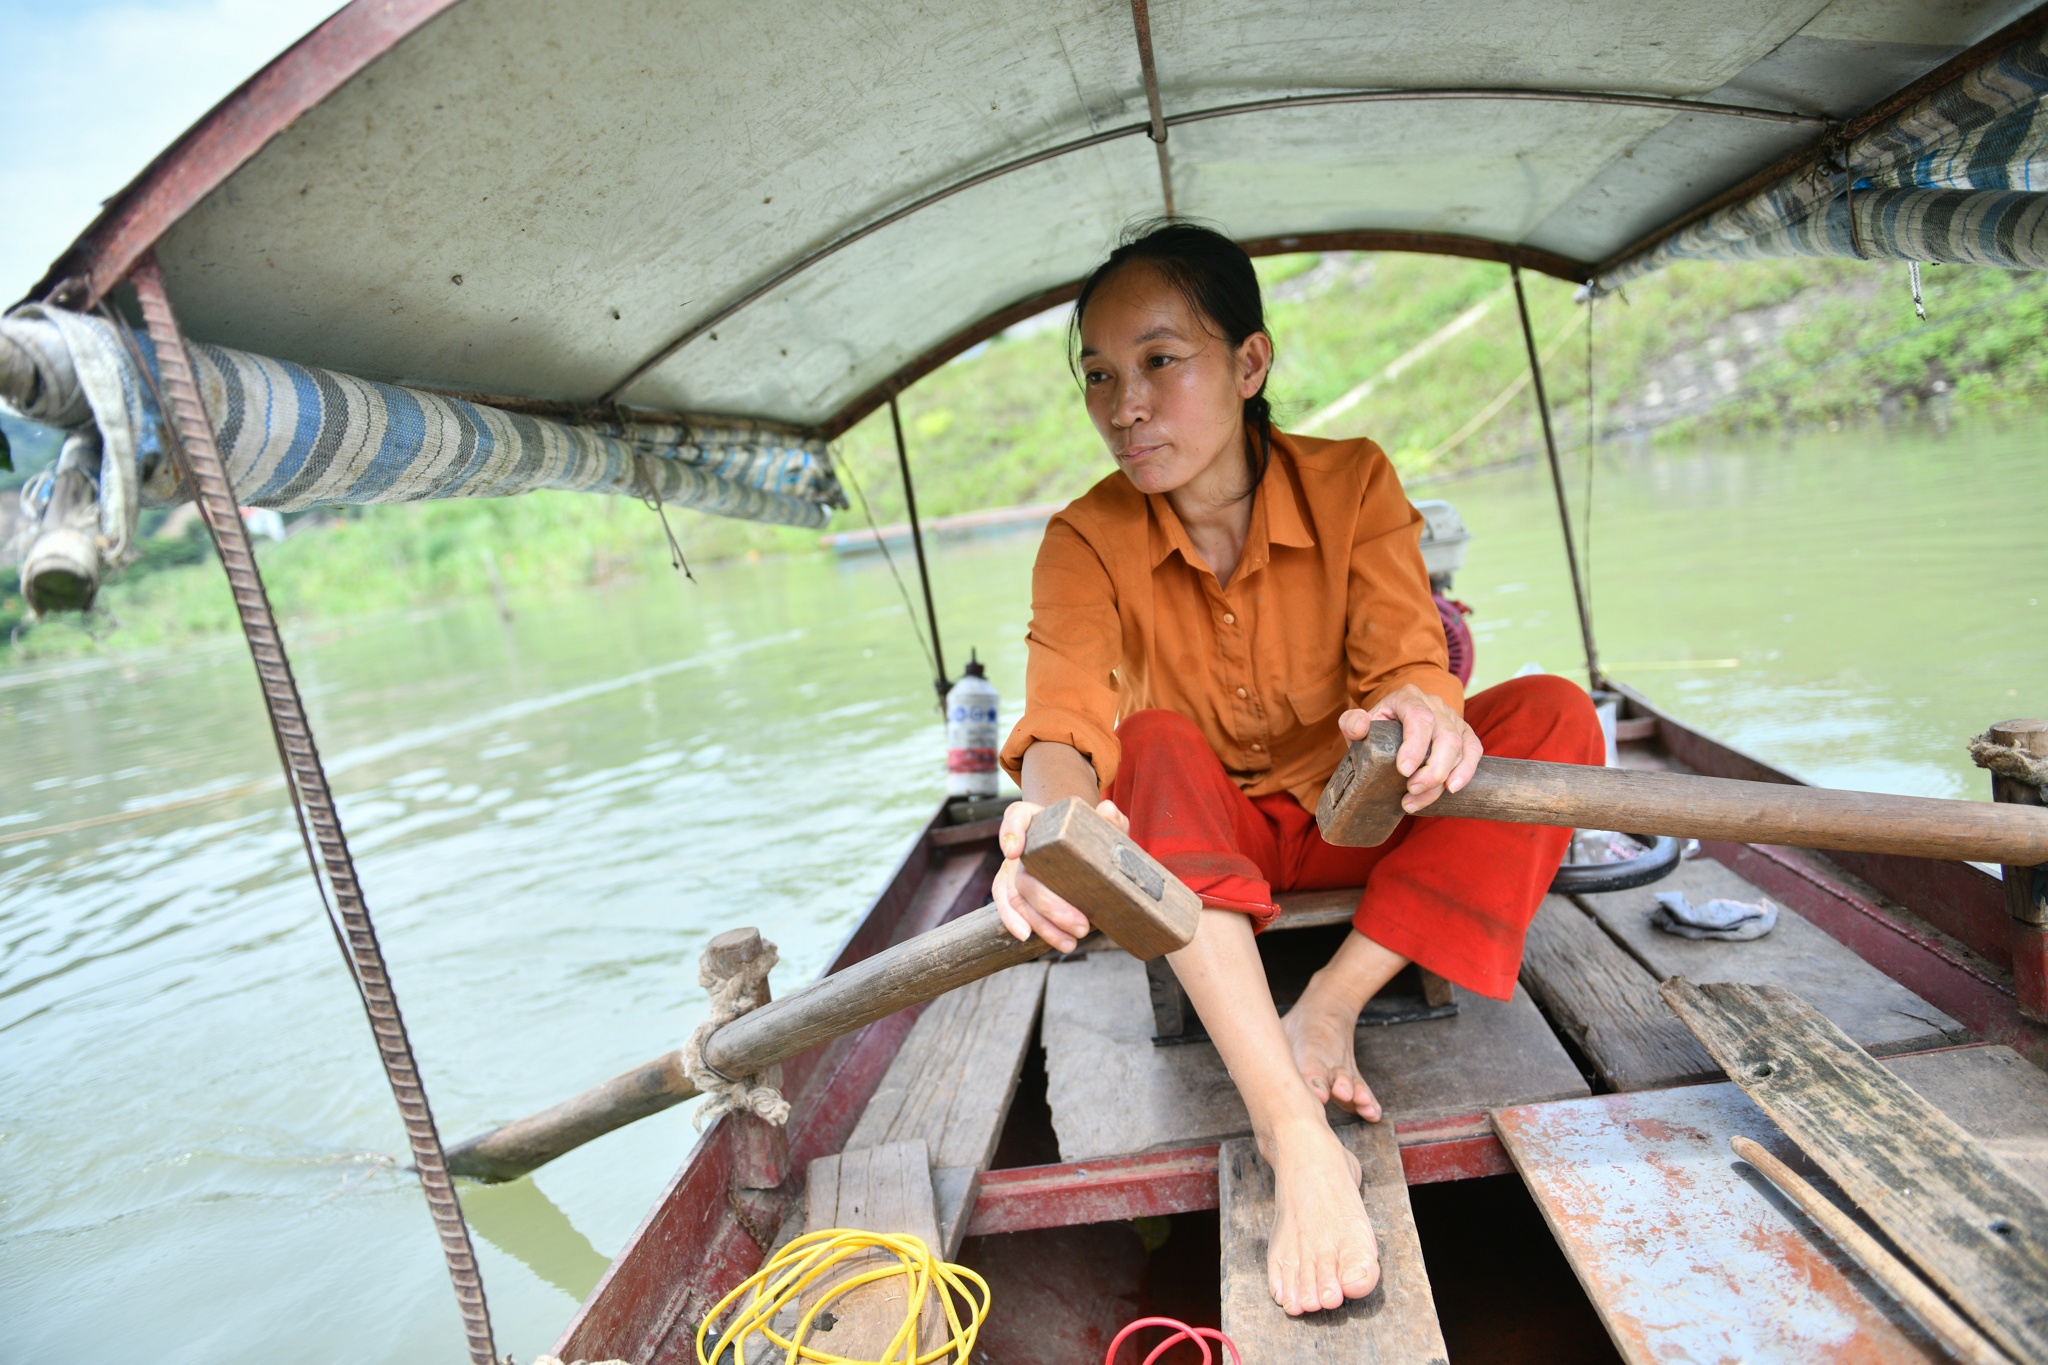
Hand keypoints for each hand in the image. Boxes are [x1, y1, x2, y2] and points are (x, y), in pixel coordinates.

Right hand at [991, 797, 1128, 952]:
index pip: (1017, 816)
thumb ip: (1108, 818)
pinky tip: (1028, 937)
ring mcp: (1012, 869)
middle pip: (1022, 874)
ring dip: (1041, 923)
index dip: (1012, 832)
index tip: (1015, 851)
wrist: (1074, 846)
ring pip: (1017, 898)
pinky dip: (1013, 922)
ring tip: (1070, 941)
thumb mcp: (1100, 825)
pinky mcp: (1012, 890)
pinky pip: (1007, 907)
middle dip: (1049, 904)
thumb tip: (1107, 812)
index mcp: (1035, 820)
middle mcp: (1019, 844)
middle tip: (1081, 924)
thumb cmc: (1084, 833)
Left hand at [1338, 684, 1480, 812]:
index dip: (1415, 746)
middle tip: (1411, 790)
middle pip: (1446, 736)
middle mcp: (1435, 705)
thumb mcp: (1359, 722)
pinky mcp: (1464, 733)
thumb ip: (1352, 723)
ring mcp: (1453, 719)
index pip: (1419, 718)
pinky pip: (1474, 751)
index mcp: (1408, 698)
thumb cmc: (1377, 726)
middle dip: (1432, 769)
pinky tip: (1451, 789)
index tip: (1404, 771)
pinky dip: (1466, 771)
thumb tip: (1359, 727)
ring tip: (1417, 799)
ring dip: (1442, 779)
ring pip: (1460, 748)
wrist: (1394, 720)